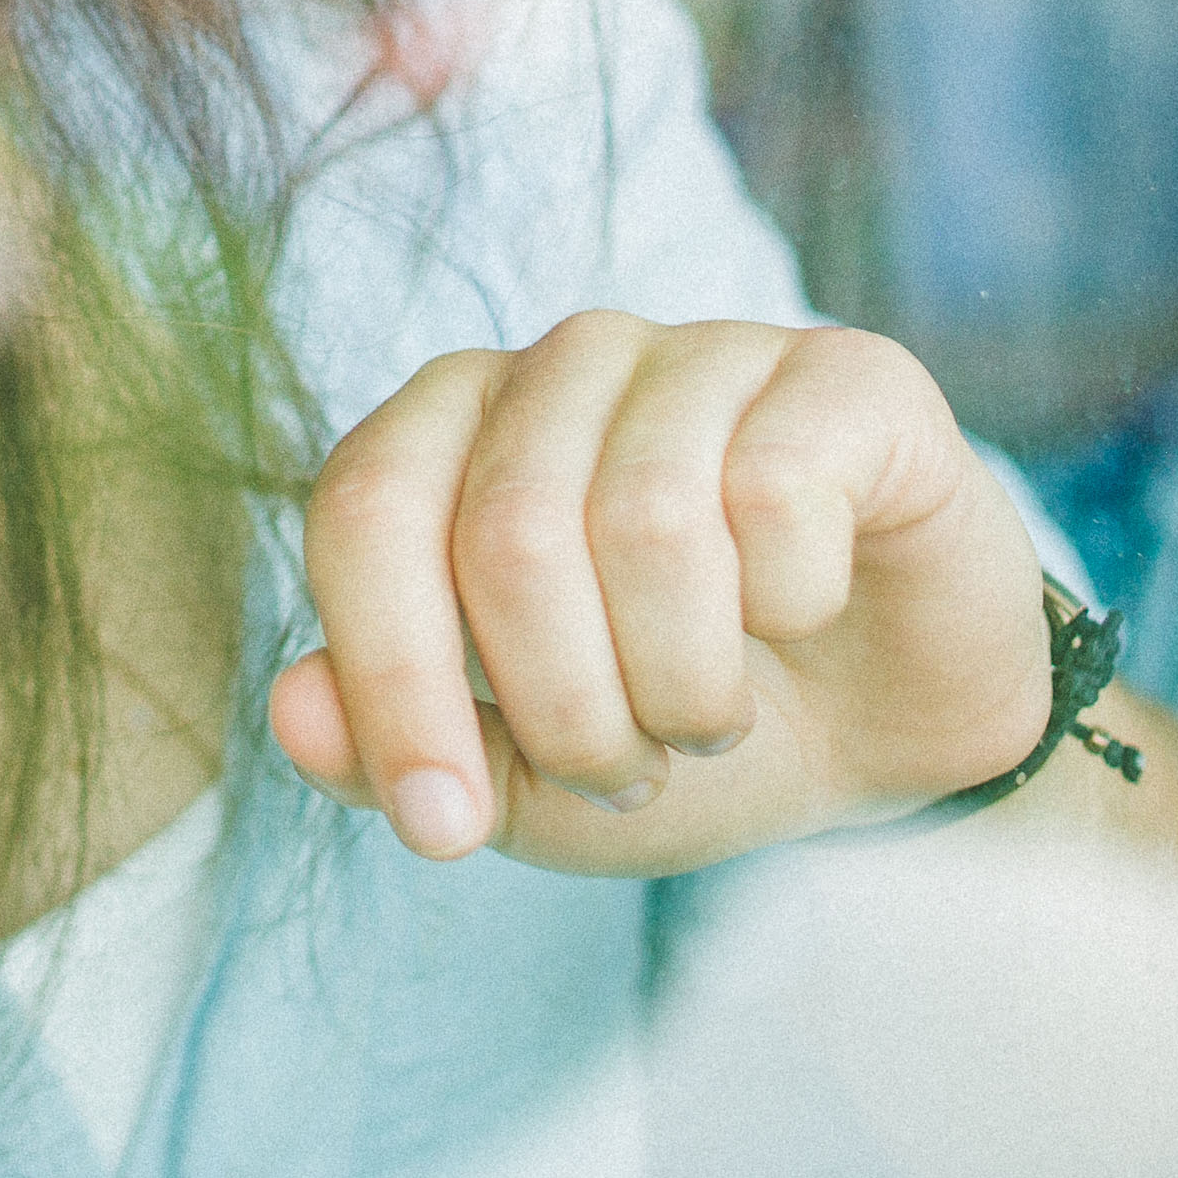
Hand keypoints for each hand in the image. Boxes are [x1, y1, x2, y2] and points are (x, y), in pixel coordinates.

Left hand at [269, 311, 1054, 872]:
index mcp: (451, 427)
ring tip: (707, 715)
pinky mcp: (843, 377)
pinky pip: (780, 497)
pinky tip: (805, 616)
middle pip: (510, 535)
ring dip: (684, 685)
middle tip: (626, 768)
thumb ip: (396, 747)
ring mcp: (705, 351)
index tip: (443, 826)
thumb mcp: (521, 781)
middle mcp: (564, 361)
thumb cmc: (671, 728)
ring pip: (648, 521)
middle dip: (571, 713)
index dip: (391, 678)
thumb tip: (294, 711)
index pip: (365, 510)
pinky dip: (790, 610)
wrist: (883, 735)